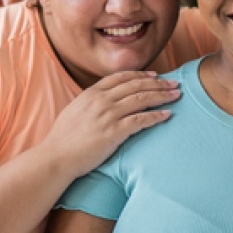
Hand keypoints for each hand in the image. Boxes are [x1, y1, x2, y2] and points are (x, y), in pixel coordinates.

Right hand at [36, 71, 180, 177]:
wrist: (56, 157)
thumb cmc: (64, 138)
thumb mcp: (75, 110)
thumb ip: (91, 102)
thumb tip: (103, 98)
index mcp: (91, 93)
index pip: (121, 77)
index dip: (141, 75)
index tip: (156, 76)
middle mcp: (101, 100)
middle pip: (136, 85)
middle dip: (158, 84)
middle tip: (174, 84)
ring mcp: (108, 115)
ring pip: (142, 99)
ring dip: (162, 96)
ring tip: (177, 96)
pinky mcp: (114, 132)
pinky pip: (141, 120)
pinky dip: (156, 116)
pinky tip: (167, 115)